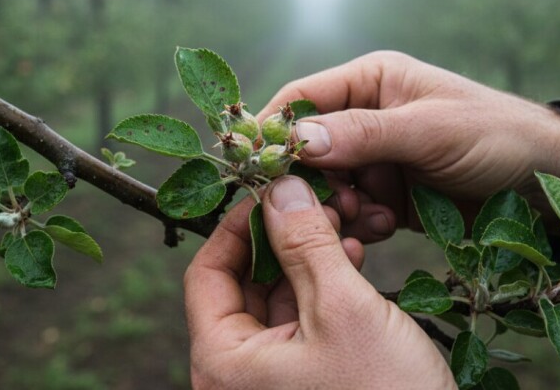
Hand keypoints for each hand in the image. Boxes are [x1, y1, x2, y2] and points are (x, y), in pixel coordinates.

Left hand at [184, 176, 455, 388]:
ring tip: (342, 226)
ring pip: (278, 297)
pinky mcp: (306, 379)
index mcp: (223, 363)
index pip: (206, 273)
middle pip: (243, 282)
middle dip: (282, 238)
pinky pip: (302, 319)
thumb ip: (306, 243)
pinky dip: (323, 286)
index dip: (238, 226)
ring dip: (308, 257)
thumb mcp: (343, 309)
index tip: (273, 192)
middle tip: (317, 204)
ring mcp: (271, 379)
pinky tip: (353, 258)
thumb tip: (279, 188)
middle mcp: (237, 374)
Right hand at [259, 51, 559, 235]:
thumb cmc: (497, 135)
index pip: (301, 99)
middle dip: (310, 181)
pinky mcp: (389, 195)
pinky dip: (360, 224)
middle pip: (307, 150)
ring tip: (370, 217)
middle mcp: (366, 117)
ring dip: (338, 207)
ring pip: (327, 186)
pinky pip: (354, 211)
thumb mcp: (431, 129)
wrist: (552, 182)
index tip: (251, 165)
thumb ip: (364, 133)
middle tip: (325, 207)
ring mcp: (377, 160)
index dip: (272, 130)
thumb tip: (297, 140)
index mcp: (371, 81)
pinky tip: (385, 226)